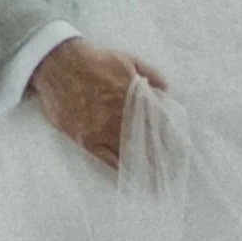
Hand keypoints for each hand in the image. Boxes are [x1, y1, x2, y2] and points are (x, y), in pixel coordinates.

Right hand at [27, 34, 166, 168]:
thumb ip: (150, 73)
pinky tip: (132, 177)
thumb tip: (168, 89)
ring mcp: (103, 129)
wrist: (59, 64)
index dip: (172, 137)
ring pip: (130, 153)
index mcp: (135, 96)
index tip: (182, 149)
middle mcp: (121, 115)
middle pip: (148, 141)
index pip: (161, 122)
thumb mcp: (127, 59)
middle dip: (162, 157)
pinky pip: (108, 159)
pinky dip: (121, 169)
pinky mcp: (87, 138)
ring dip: (146, 167)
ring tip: (158, 181)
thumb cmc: (94, 60)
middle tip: (174, 170)